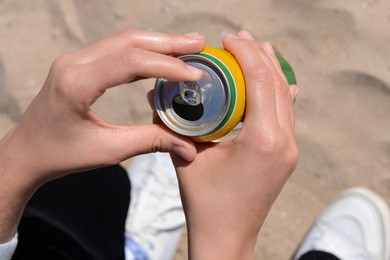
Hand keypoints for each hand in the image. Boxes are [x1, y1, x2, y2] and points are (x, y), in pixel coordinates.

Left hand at [0, 30, 204, 241]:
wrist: (27, 152)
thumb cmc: (61, 155)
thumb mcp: (108, 151)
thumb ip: (150, 142)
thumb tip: (188, 146)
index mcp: (77, 84)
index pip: (131, 62)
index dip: (168, 66)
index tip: (195, 75)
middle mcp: (73, 64)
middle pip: (128, 41)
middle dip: (168, 42)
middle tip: (199, 43)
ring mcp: (74, 60)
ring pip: (123, 41)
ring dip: (157, 42)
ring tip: (187, 46)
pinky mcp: (78, 64)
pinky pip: (115, 49)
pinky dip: (142, 51)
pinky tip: (161, 56)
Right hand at [171, 31, 298, 259]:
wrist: (227, 237)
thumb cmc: (205, 202)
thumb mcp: (186, 158)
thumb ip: (172, 124)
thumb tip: (154, 95)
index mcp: (263, 141)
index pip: (260, 81)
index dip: (246, 54)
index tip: (228, 39)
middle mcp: (284, 142)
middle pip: (278, 83)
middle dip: (260, 55)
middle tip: (240, 38)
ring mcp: (289, 149)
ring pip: (286, 97)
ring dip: (271, 70)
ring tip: (257, 49)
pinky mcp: (286, 155)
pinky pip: (287, 114)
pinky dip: (279, 92)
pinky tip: (276, 80)